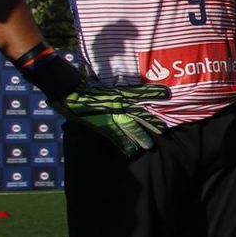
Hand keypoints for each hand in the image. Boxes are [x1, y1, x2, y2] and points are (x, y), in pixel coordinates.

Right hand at [53, 82, 170, 156]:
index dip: (154, 92)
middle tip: (163, 131)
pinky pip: (116, 136)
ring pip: (131, 127)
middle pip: (140, 114)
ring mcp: (111, 114)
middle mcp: (119, 102)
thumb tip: (117, 88)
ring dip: (141, 137)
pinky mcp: (102, 124)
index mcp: (118, 92)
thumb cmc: (81, 85)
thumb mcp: (100, 85)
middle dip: (152, 123)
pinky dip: (124, 145)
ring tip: (150, 146)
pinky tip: (131, 152)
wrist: (67, 89)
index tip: (168, 94)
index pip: (140, 92)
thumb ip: (111, 89)